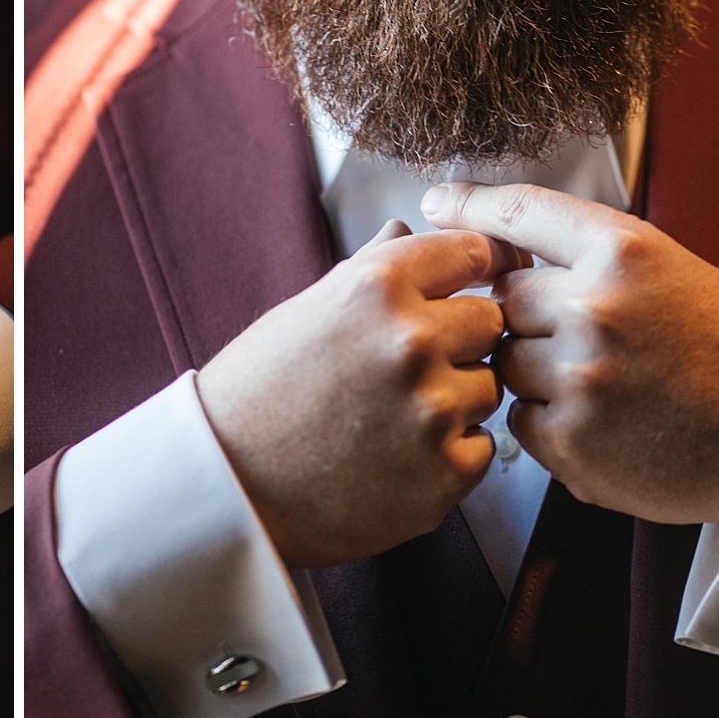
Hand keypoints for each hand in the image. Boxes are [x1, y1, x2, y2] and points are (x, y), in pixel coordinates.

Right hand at [195, 222, 523, 567]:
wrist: (228, 487)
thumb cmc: (255, 396)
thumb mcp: (303, 311)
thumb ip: (369, 270)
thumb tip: (407, 230)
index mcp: (375, 288)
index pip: (471, 252)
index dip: (476, 265)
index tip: (476, 278)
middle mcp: (411, 341)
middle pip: (490, 321)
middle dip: (460, 339)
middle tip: (408, 366)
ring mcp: (433, 409)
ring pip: (488, 386)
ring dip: (455, 398)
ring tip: (391, 415)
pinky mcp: (447, 472)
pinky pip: (480, 446)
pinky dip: (448, 453)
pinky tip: (394, 455)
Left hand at [421, 182, 718, 525]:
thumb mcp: (669, 269)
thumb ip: (588, 256)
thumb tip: (498, 247)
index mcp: (624, 252)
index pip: (520, 212)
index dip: (469, 205)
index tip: (438, 203)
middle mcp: (594, 309)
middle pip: (503, 301)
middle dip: (525, 319)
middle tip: (577, 339)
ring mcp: (579, 380)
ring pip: (505, 362)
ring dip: (533, 372)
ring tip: (599, 383)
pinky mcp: (570, 444)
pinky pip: (520, 420)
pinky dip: (546, 421)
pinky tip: (601, 420)